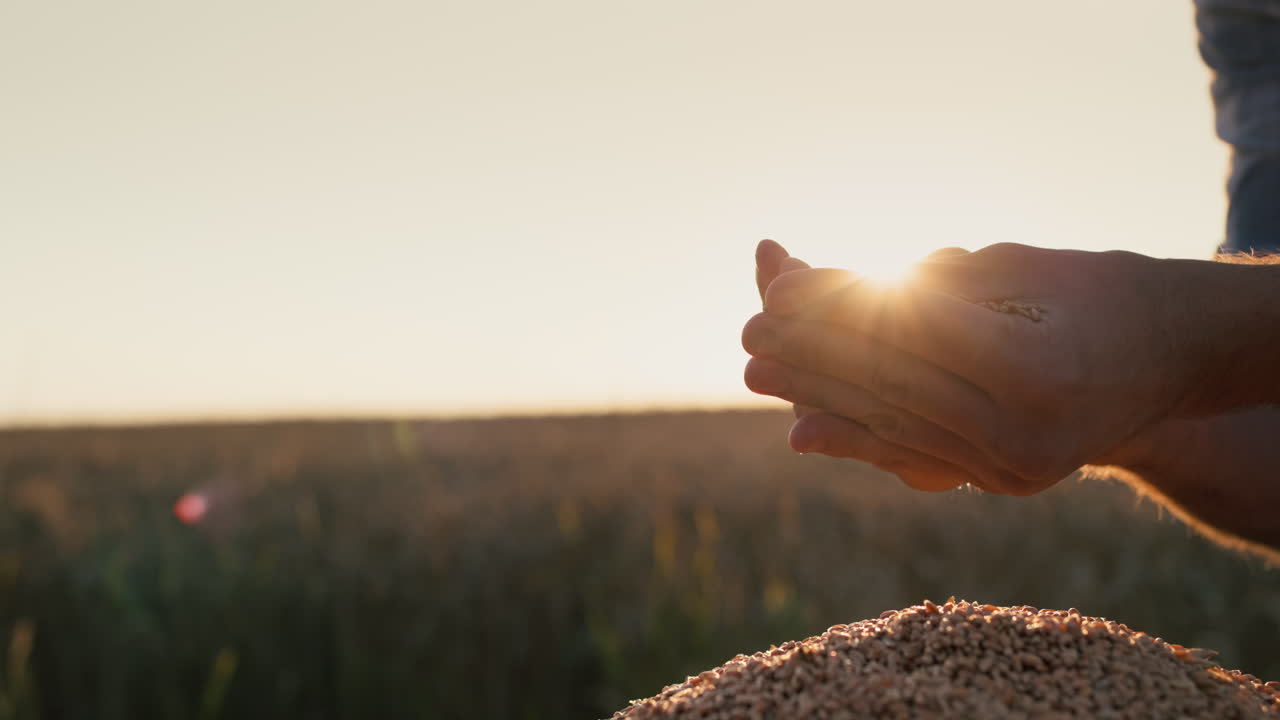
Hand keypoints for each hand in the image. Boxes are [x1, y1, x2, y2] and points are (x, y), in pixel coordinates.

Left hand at [743, 242, 1196, 494]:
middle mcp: (1026, 433)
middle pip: (894, 384)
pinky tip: (802, 427)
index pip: (911, 331)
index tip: (777, 284)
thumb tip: (806, 285)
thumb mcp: (1014, 267)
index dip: (836, 305)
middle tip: (749, 328)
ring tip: (757, 368)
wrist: (1173, 362)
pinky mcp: (1006, 484)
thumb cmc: (1096, 291)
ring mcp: (1019, 470)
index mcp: (1037, 366)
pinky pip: (918, 457)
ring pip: (897, 426)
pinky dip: (860, 438)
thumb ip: (917, 285)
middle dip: (814, 353)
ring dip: (819, 397)